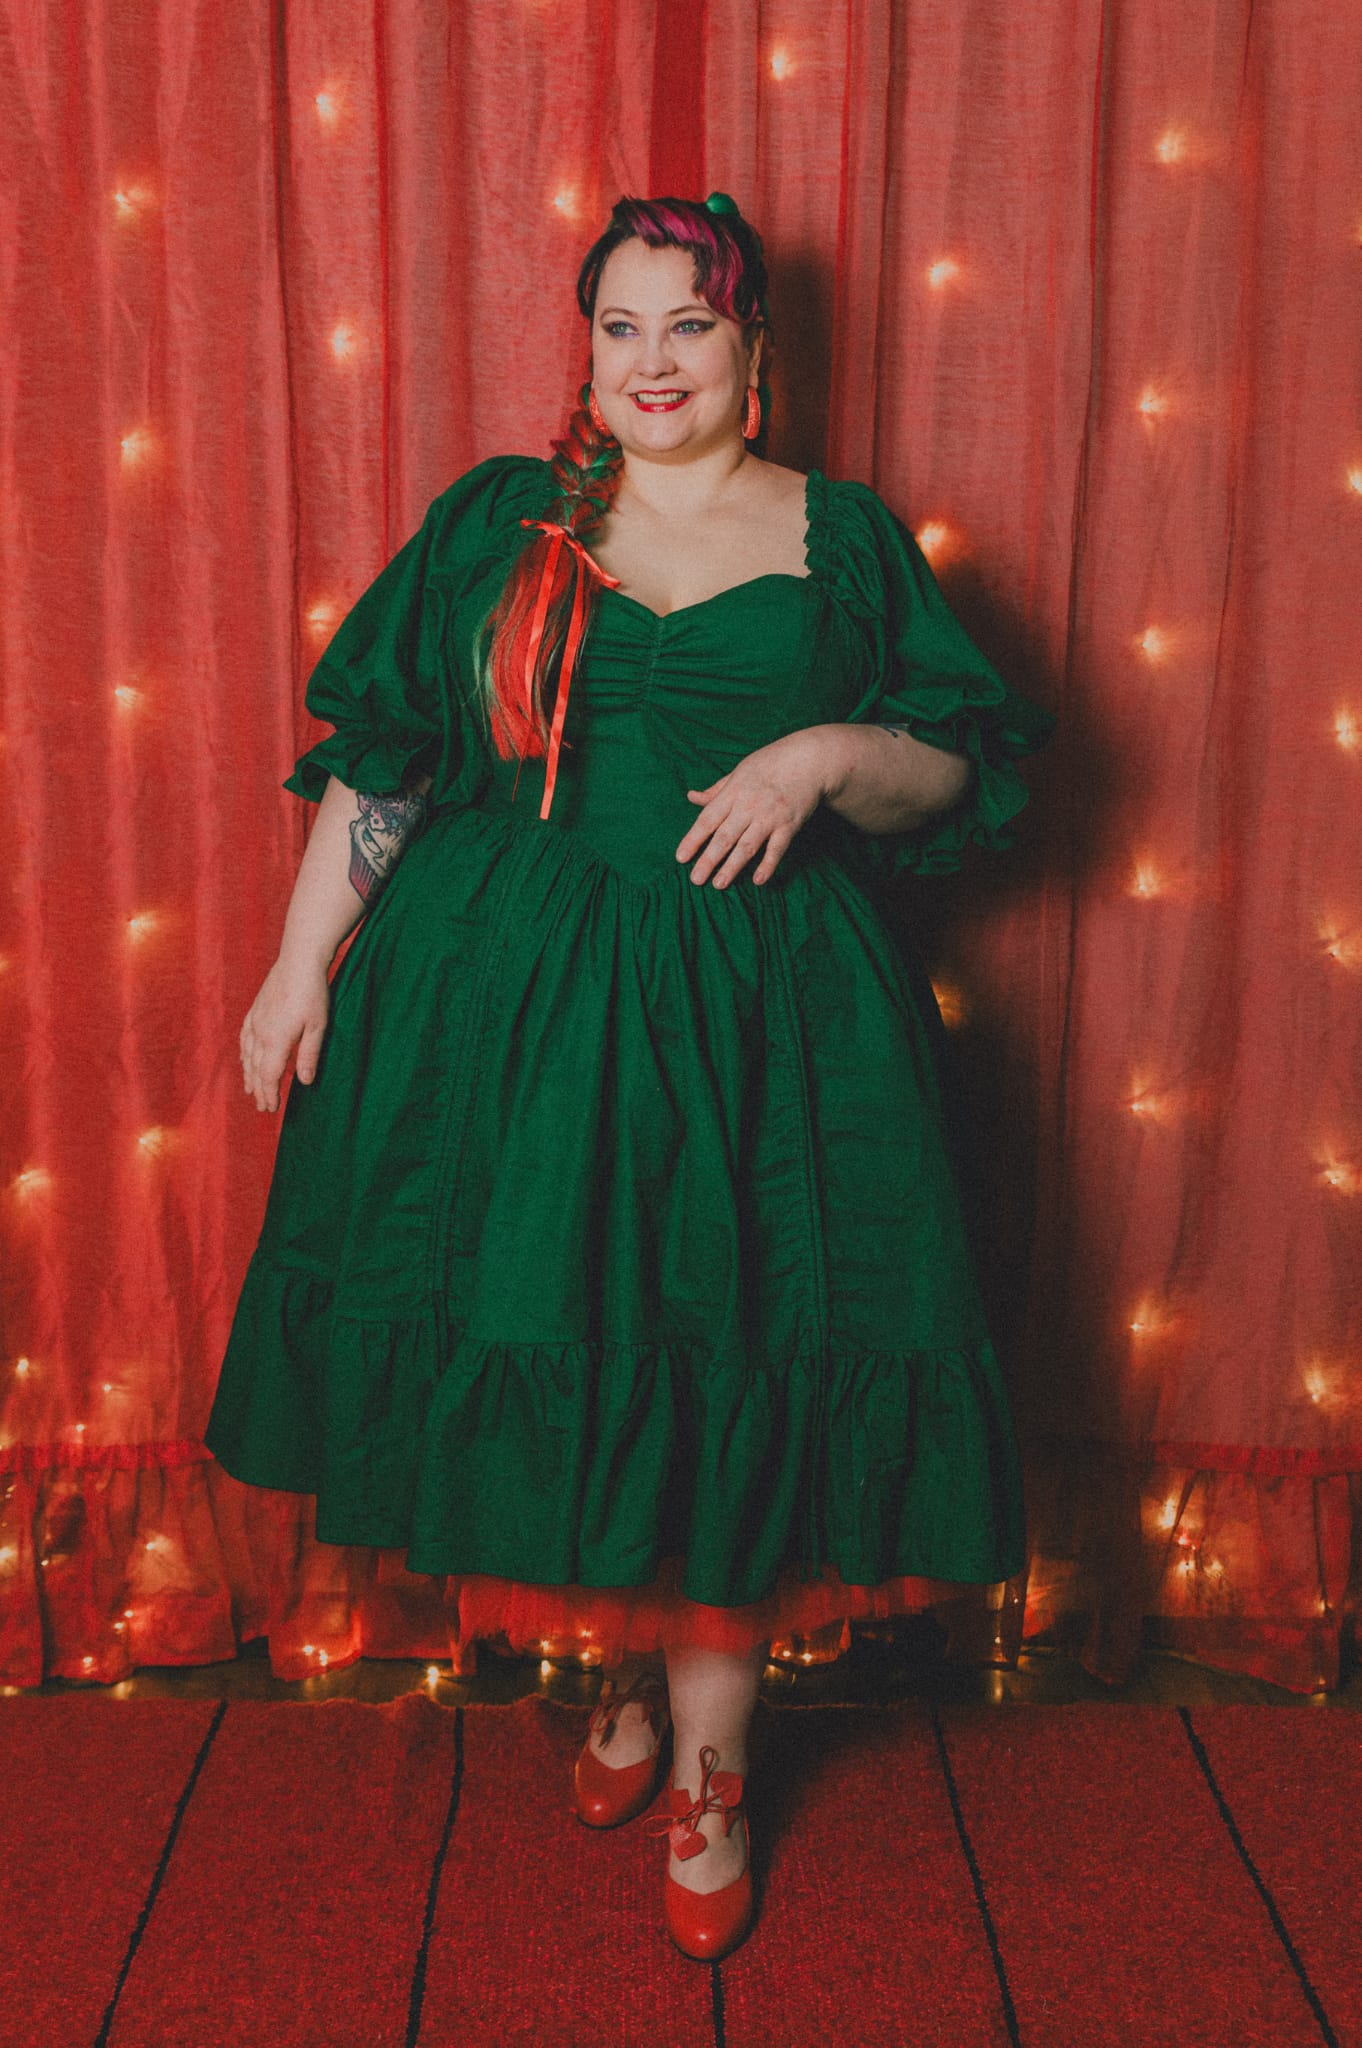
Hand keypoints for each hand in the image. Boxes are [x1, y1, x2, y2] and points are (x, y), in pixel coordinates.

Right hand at [239, 954, 332, 1112]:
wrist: (298, 961)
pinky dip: (244, 1053)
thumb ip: (309, 1055)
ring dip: (249, 1075)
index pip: (269, 1076)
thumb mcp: (318, 1026)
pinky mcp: (255, 1010)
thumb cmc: (313, 993)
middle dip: (259, 1090)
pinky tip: (245, 1058)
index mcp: (276, 1040)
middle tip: (262, 1107)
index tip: (271, 1109)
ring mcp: (255, 1020)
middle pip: (256, 1069)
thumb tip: (303, 1082)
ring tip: (251, 1089)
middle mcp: (260, 1033)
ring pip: (247, 1055)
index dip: (269, 1094)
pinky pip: (244, 1038)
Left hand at [676, 729, 843, 887]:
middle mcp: (749, 805)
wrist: (810, 760)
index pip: (708, 819)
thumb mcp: (739, 771)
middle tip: (696, 879)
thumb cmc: (771, 764)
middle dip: (709, 859)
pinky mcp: (789, 825)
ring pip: (747, 846)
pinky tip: (758, 880)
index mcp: (733, 792)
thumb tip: (692, 797)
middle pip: (725, 836)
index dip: (693, 839)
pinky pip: (777, 849)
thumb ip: (717, 790)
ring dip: (732, 867)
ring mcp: (770, 816)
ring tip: (719, 884)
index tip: (681, 857)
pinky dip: (768, 865)